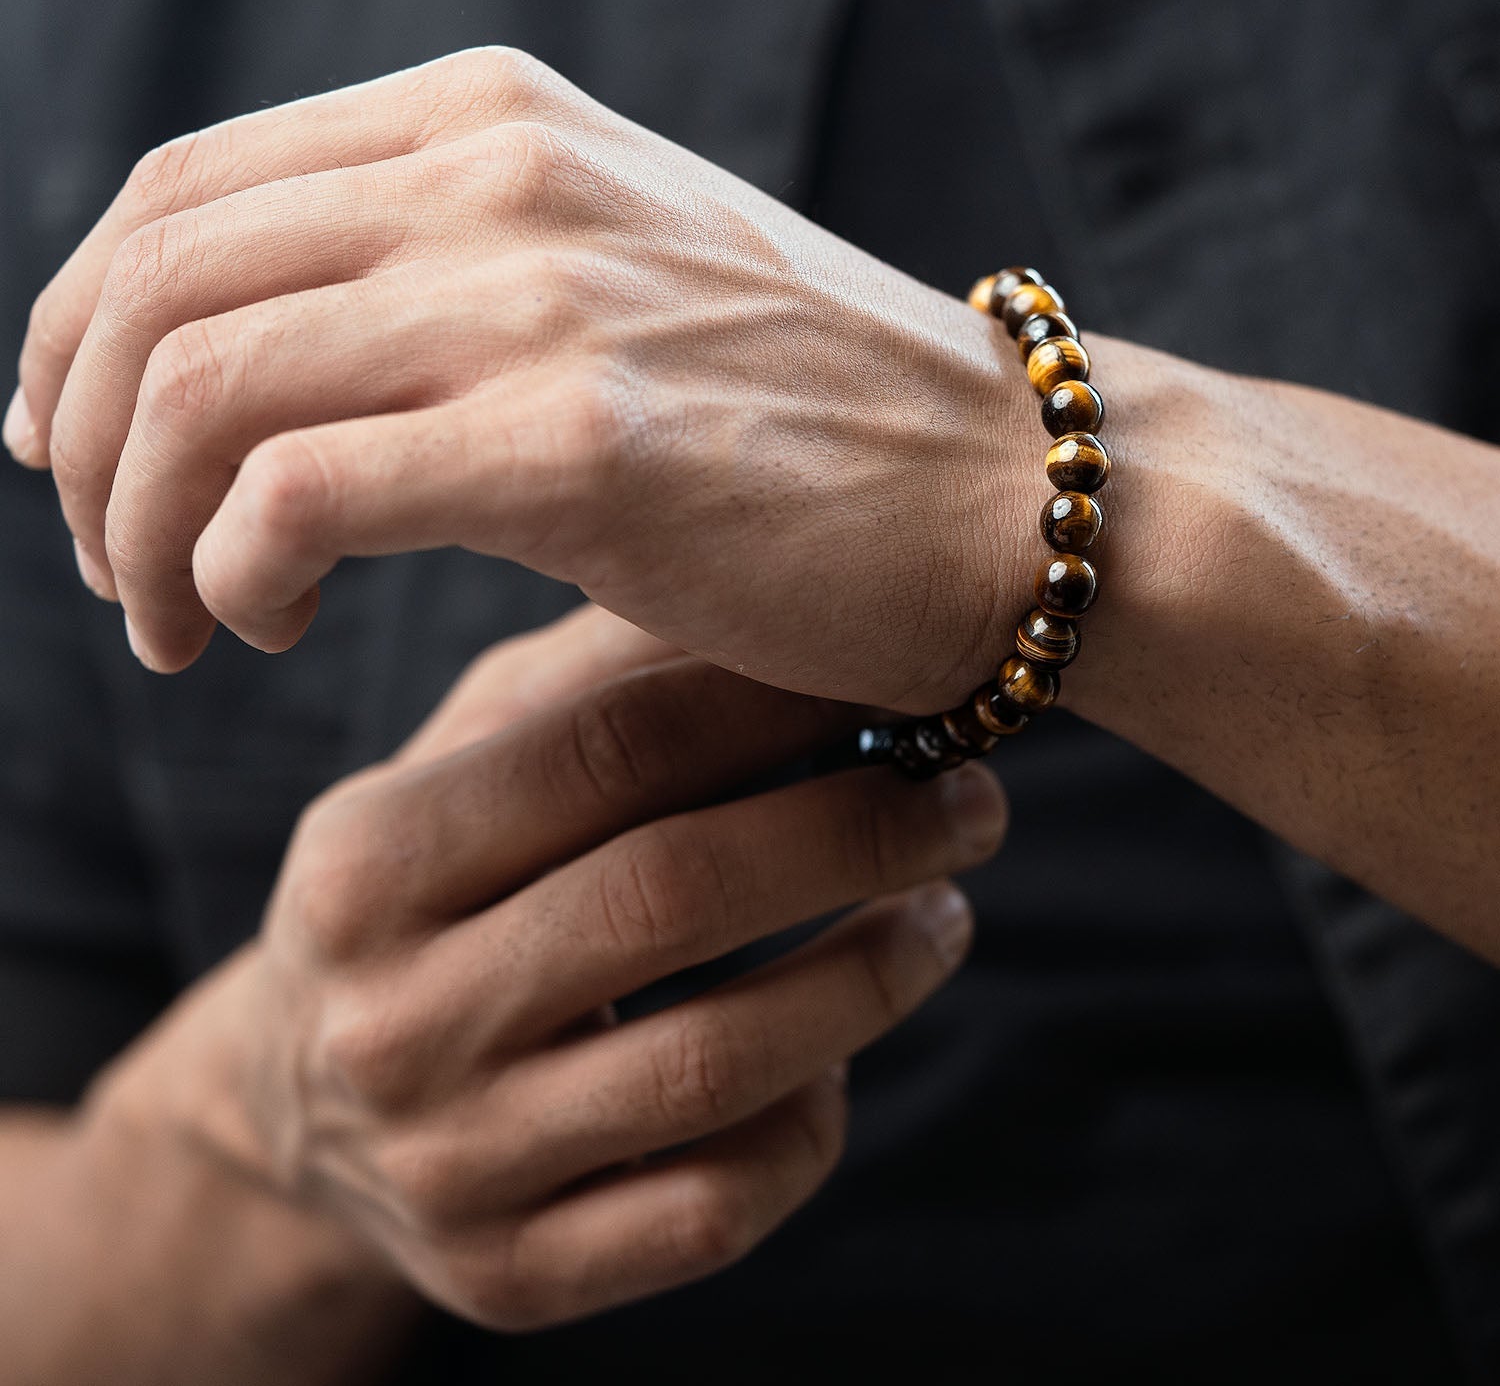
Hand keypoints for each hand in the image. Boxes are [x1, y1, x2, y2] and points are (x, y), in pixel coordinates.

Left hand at [13, 46, 1033, 708]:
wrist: (1001, 494)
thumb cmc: (814, 423)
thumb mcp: (611, 291)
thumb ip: (451, 285)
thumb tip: (277, 372)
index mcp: (495, 121)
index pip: (186, 192)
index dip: (80, 328)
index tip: (71, 448)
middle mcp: (501, 173)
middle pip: (158, 281)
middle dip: (83, 441)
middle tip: (107, 567)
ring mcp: (541, 296)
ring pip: (200, 387)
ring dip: (141, 527)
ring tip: (176, 625)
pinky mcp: (578, 441)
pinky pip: (299, 491)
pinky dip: (235, 570)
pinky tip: (269, 628)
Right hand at [205, 631, 1007, 1328]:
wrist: (297, 1117)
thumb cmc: (414, 901)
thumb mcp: (450, 773)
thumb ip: (578, 687)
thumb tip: (754, 599)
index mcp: (368, 861)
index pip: (604, 752)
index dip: (770, 706)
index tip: (885, 677)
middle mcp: (394, 1018)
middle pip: (673, 896)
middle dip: (855, 834)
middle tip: (966, 799)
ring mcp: (451, 1163)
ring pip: (717, 1062)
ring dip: (870, 975)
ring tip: (942, 910)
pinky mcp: (511, 1276)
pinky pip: (714, 1208)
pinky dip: (810, 1126)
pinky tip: (840, 1061)